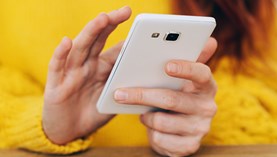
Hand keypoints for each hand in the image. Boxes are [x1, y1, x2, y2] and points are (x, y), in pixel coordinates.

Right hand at [43, 6, 131, 144]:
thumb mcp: (113, 100)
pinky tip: (66, 42)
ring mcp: (71, 73)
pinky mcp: (56, 85)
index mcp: (102, 69)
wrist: (70, 132)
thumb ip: (125, 88)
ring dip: (90, 33)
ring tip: (103, 19)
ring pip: (80, 49)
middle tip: (125, 11)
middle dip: (110, 24)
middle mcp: (87, 66)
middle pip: (98, 41)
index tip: (141, 26)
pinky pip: (57, 67)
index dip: (127, 38)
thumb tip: (147, 80)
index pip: (115, 49)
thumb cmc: (92, 113)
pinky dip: (61, 54)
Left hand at [114, 38, 217, 155]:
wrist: (178, 130)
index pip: (202, 74)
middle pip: (172, 99)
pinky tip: (150, 126)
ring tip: (141, 111)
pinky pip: (161, 139)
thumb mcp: (182, 80)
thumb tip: (211, 41)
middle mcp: (207, 107)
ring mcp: (200, 129)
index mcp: (207, 86)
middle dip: (143, 96)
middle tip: (120, 93)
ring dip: (146, 116)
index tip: (166, 65)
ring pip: (162, 121)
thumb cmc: (176, 96)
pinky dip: (150, 133)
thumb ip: (190, 60)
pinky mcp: (190, 146)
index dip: (185, 69)